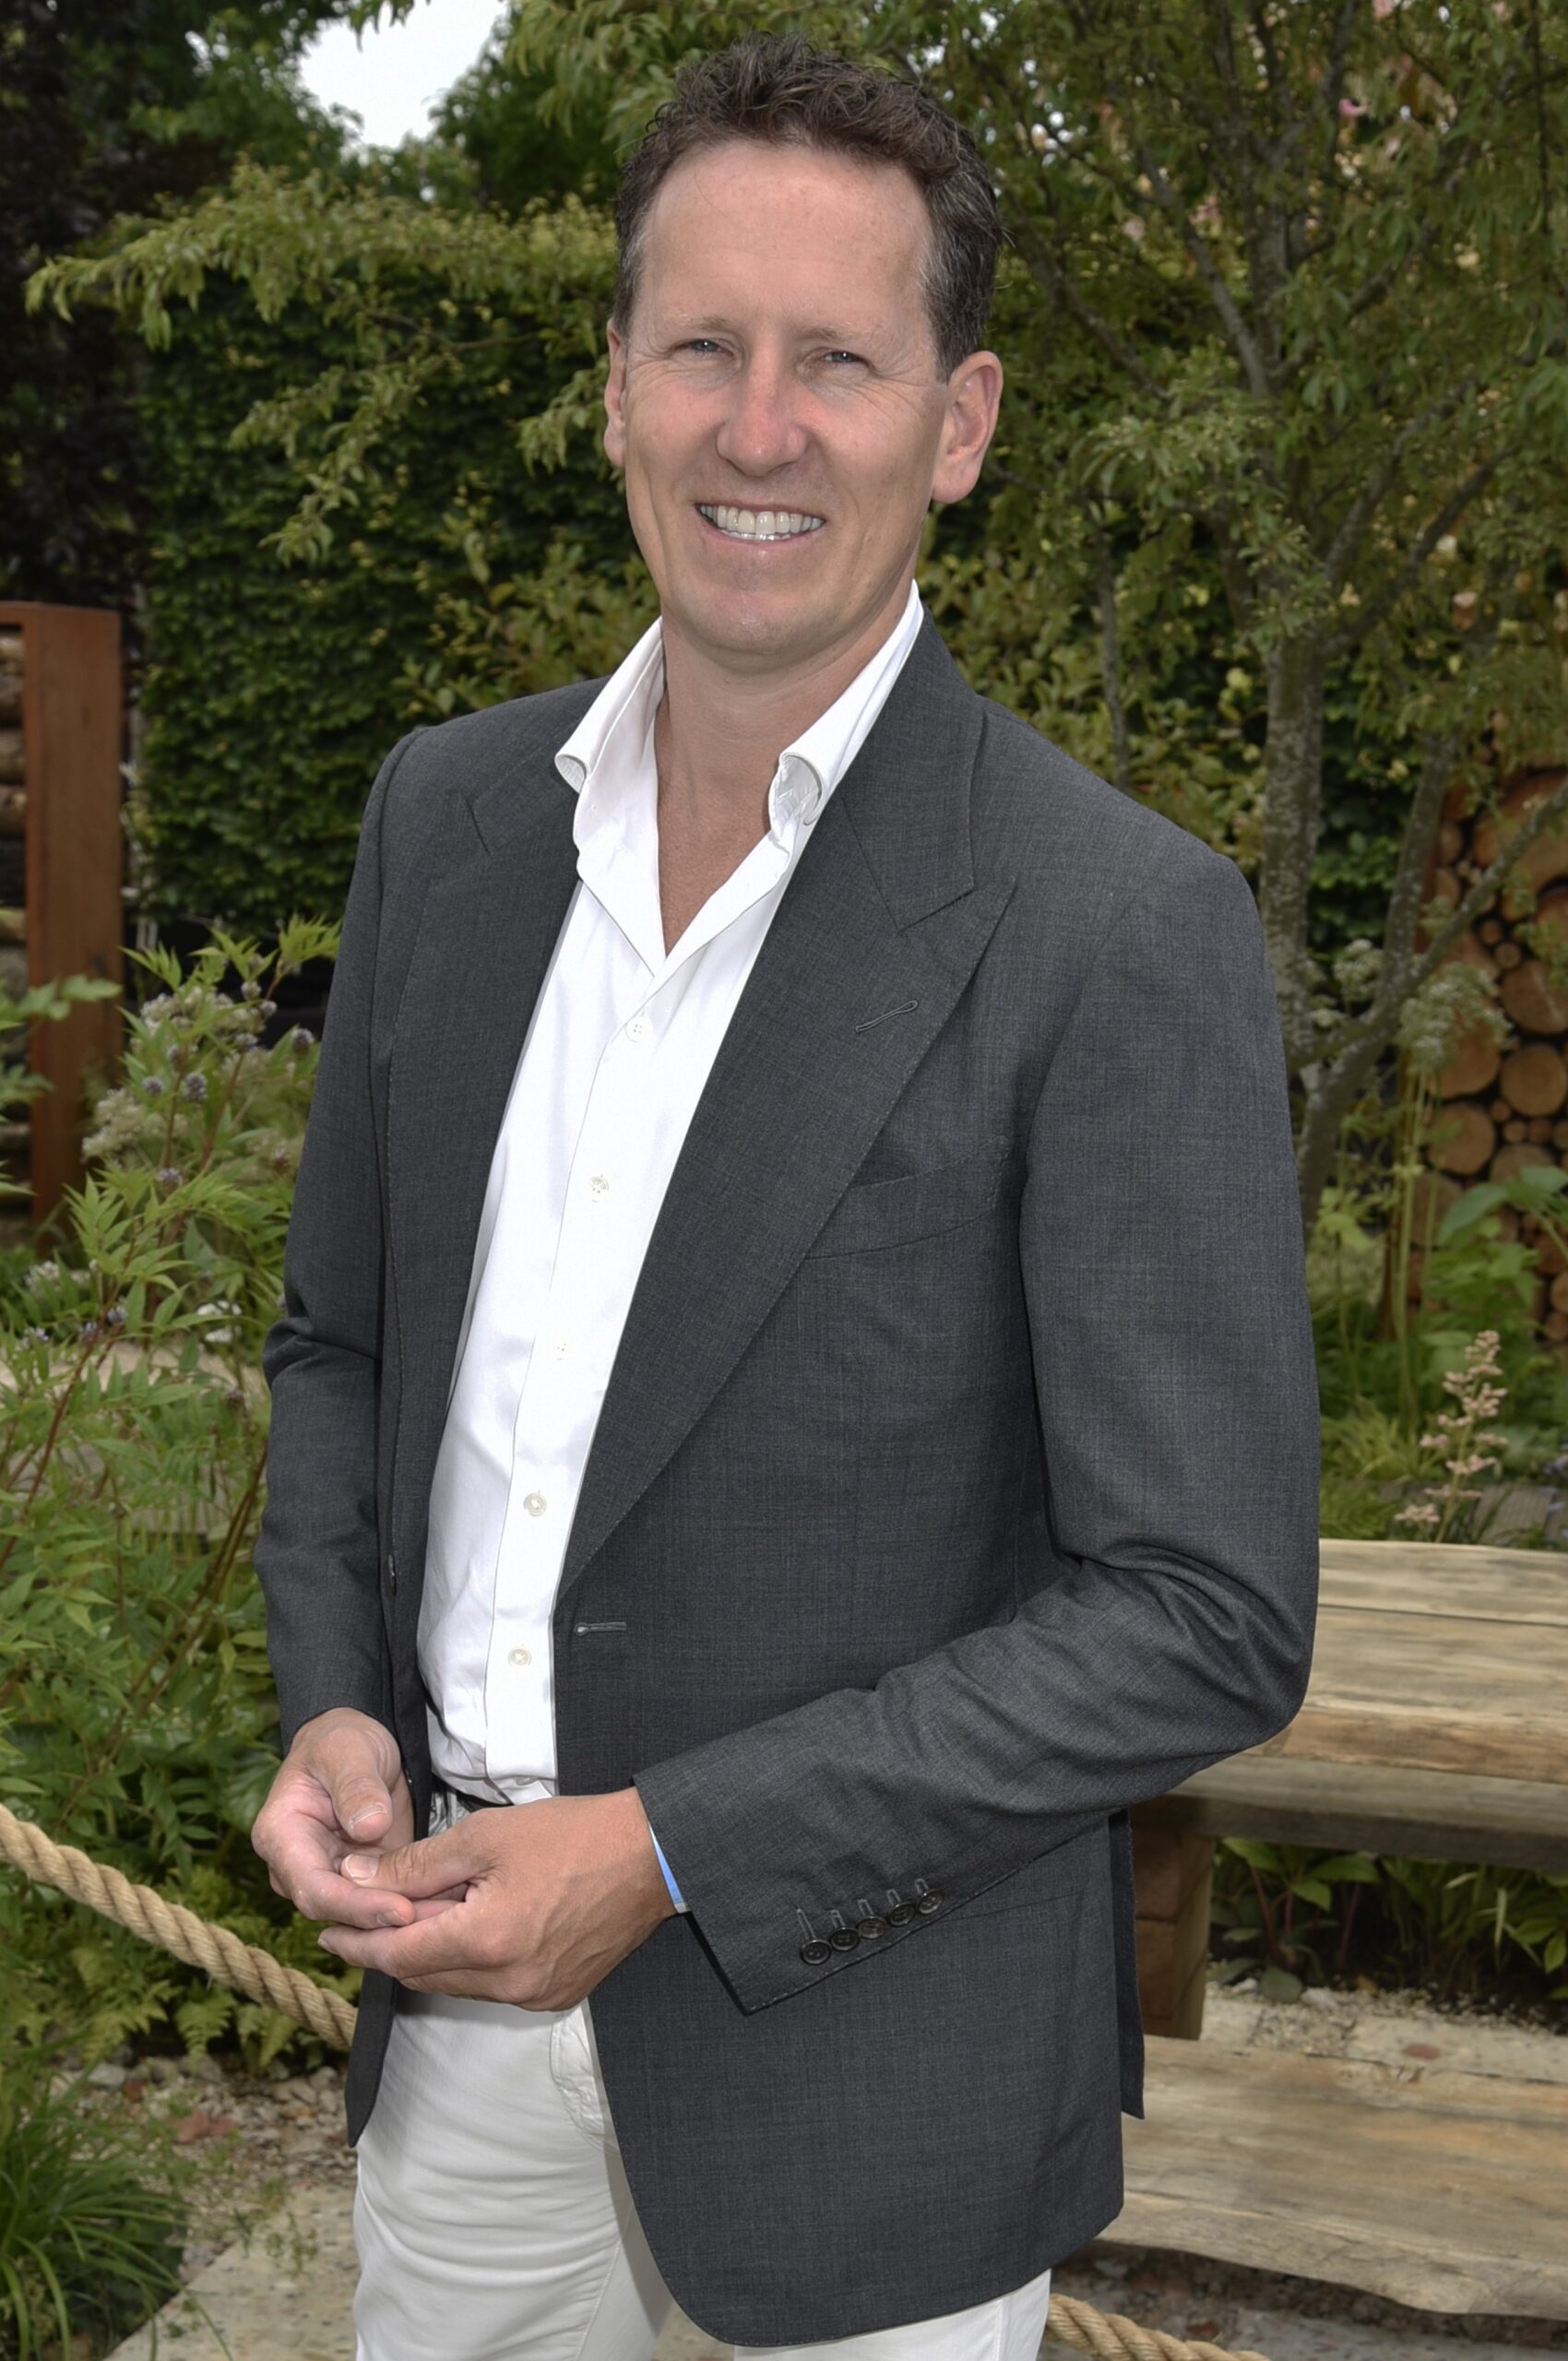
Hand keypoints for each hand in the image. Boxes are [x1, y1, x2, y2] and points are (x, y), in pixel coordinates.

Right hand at [251, 1707, 426, 1933]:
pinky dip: (409, 1904)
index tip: (400, 1909)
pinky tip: (442, 1906)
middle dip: (380, 1919)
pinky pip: (380, 1900)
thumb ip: (356, 1786)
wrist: (355, 1747)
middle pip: (334, 1910)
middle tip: (431, 1919)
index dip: (356, 1906)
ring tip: (443, 1916)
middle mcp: (296, 1865)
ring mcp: (327, 1875)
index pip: (313, 1888)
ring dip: (397, 1919)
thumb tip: (369, 1827)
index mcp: (279, 1836)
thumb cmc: (341, 1742)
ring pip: (357, 1914)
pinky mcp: (358, 1878)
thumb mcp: (348, 1751)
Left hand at [315, 1788, 675, 2008]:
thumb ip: (415, 1865)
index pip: (398, 1954)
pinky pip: (492, 1986)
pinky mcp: (555, 1994)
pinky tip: (473, 1923)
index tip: (326, 1931)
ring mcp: (534, 1995)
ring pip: (456, 1982)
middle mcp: (507, 1983)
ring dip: (432, 1950)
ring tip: (423, 1909)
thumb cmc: (570, 1835)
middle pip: (423, 1974)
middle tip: (364, 1917)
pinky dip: (470, 1960)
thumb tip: (357, 1877)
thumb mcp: (484, 1836)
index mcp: (486, 1942)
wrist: (651, 1855)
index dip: (357, 1942)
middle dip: (390, 1945)